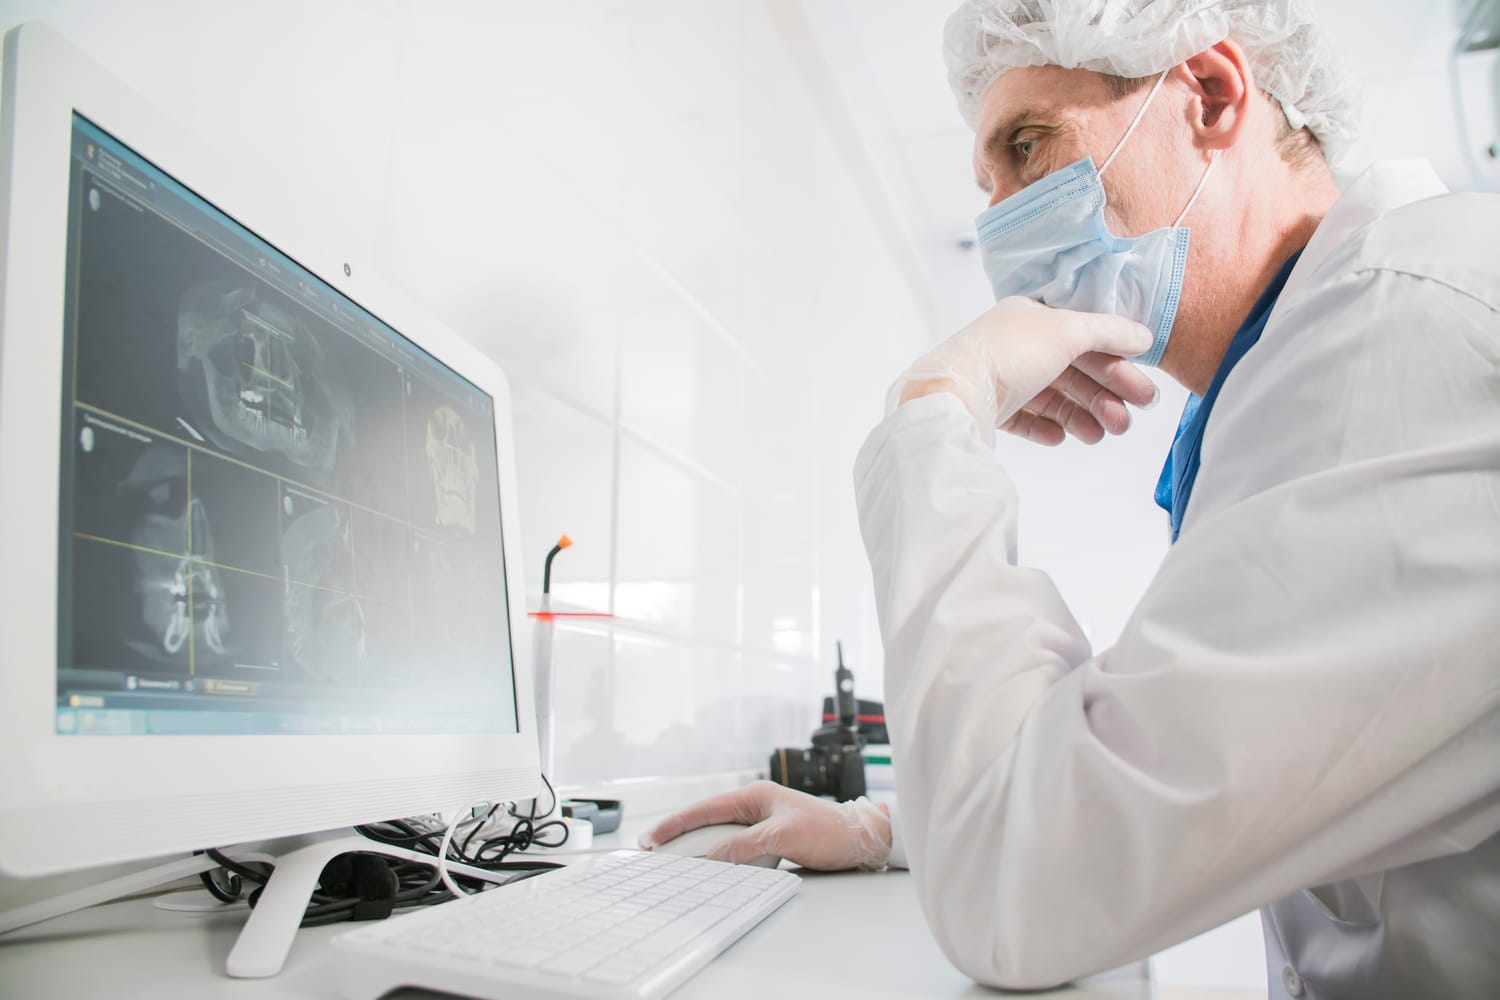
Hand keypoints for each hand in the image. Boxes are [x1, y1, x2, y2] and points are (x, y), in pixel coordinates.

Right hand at [638, 780, 891, 871]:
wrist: (861, 839)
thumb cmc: (828, 830)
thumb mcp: (783, 837)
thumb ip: (745, 845)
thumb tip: (712, 856)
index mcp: (754, 795)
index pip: (704, 809)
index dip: (676, 824)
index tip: (652, 839)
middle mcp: (754, 806)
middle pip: (706, 821)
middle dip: (680, 836)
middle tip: (653, 853)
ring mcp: (760, 822)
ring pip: (719, 835)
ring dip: (699, 848)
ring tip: (674, 863)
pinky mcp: (768, 839)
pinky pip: (734, 847)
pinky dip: (719, 857)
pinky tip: (709, 869)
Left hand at [888, 297, 1158, 445]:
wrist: (950, 396)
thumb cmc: (1006, 355)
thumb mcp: (1066, 331)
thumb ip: (1108, 332)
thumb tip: (1143, 336)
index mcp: (1030, 317)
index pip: (1084, 337)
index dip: (1116, 362)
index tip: (1143, 390)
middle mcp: (1015, 344)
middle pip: (1072, 371)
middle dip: (1104, 396)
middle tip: (1128, 422)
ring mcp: (1000, 377)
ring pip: (1052, 397)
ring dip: (1082, 416)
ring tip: (1101, 435)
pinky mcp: (987, 409)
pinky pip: (1025, 418)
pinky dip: (1047, 427)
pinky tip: (1061, 437)